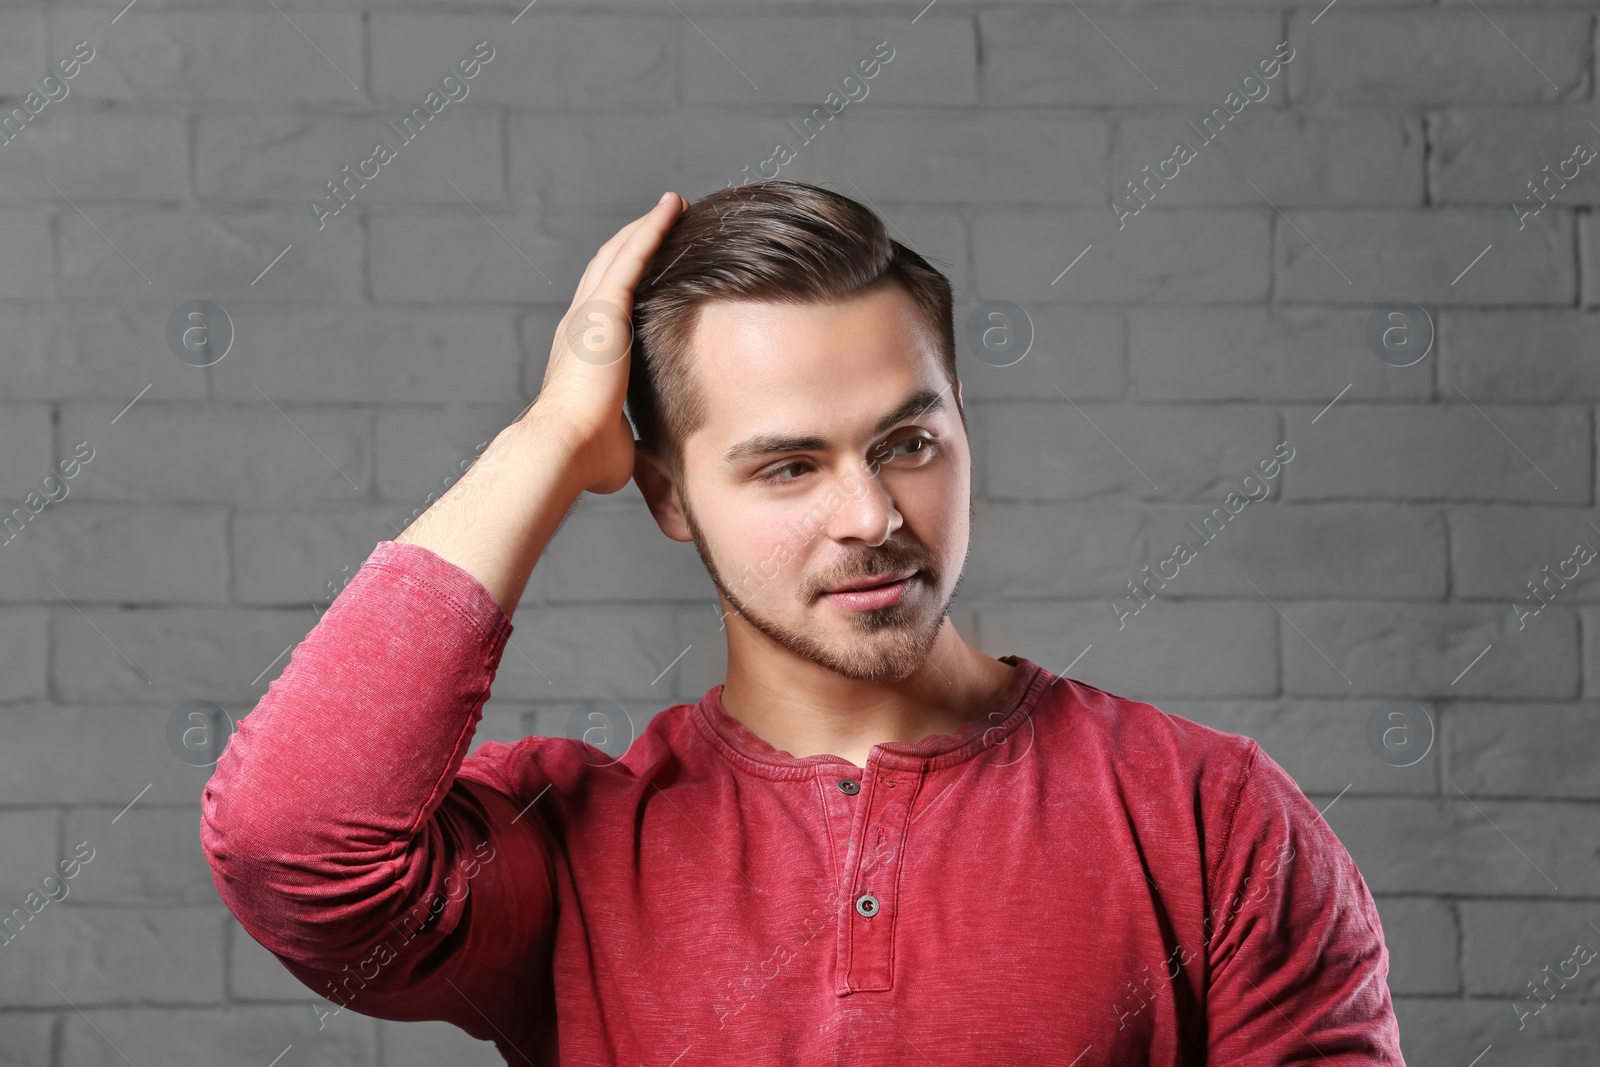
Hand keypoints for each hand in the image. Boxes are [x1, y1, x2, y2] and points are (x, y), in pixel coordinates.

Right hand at [528, 191, 684, 495]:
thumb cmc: (585, 458)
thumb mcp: (611, 440)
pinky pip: (633, 255)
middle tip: (665, 220)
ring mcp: (590, 314)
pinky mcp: (605, 308)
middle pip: (609, 268)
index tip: (649, 268)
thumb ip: (624, 437)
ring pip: (620, 253)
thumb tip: (635, 456)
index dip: (624, 282)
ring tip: (675, 205)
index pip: (604, 306)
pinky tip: (673, 208)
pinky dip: (652, 228)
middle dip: (636, 243)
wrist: (564, 448)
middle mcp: (580, 325)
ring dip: (648, 226)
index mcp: (581, 354)